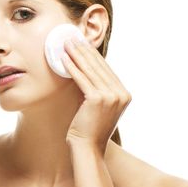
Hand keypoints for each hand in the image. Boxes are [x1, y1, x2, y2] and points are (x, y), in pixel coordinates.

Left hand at [61, 37, 131, 152]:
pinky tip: (63, 58)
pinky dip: (71, 67)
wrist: (88, 148)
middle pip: (99, 66)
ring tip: (65, 44)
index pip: (106, 68)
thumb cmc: (89, 128)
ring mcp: (111, 96)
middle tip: (72, 38)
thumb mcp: (100, 106)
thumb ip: (98, 89)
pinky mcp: (97, 99)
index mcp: (124, 94)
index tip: (82, 43)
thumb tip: (85, 68)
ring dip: (76, 54)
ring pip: (90, 70)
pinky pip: (81, 78)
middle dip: (83, 50)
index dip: (93, 54)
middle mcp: (121, 94)